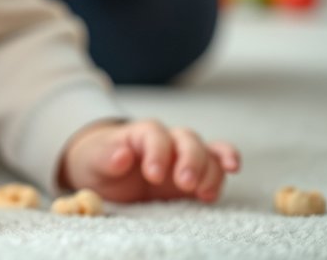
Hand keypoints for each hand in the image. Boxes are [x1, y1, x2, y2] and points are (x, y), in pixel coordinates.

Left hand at [58, 119, 240, 202]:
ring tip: (204, 193)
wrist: (105, 171)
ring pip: (206, 152)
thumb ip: (106, 156)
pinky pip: (216, 162)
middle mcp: (167, 140)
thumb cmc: (99, 162)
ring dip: (210, 169)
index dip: (157, 153)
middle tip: (185, 184)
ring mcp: (183, 155)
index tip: (153, 175)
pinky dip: (226, 163)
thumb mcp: (94, 161)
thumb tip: (122, 154)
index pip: (154, 135)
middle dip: (189, 161)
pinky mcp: (195, 172)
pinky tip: (233, 170)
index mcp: (140, 133)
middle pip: (186, 140)